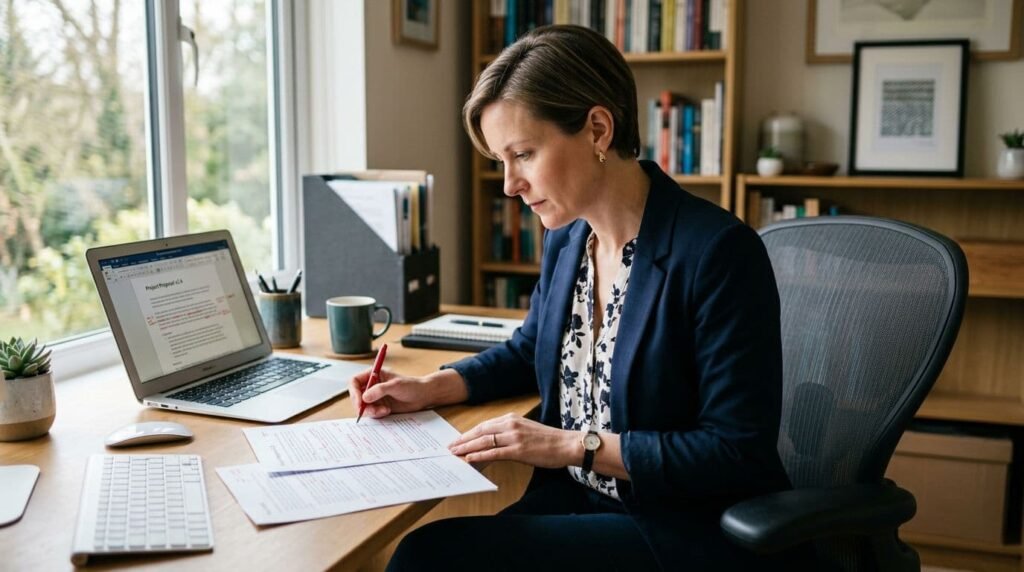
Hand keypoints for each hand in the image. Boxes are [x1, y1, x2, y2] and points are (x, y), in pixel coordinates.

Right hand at [349, 368, 468, 418]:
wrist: (423, 396)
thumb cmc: (411, 386)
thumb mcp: (395, 385)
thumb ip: (379, 390)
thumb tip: (365, 397)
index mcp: (373, 375)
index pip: (354, 382)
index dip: (354, 392)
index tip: (360, 402)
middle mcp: (372, 385)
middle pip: (356, 396)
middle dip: (361, 405)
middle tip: (370, 411)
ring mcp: (375, 397)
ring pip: (363, 406)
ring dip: (370, 411)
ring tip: (383, 411)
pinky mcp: (380, 406)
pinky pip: (371, 413)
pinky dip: (376, 414)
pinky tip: (386, 412)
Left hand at [448, 413, 579, 468]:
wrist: (566, 444)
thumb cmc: (548, 440)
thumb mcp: (525, 430)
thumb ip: (509, 434)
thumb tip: (492, 444)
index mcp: (511, 419)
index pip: (484, 425)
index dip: (469, 433)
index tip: (457, 439)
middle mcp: (510, 425)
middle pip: (480, 431)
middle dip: (463, 440)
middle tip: (450, 447)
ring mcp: (514, 437)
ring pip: (484, 441)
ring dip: (467, 448)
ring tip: (455, 453)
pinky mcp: (518, 450)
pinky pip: (494, 453)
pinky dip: (480, 456)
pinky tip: (470, 459)